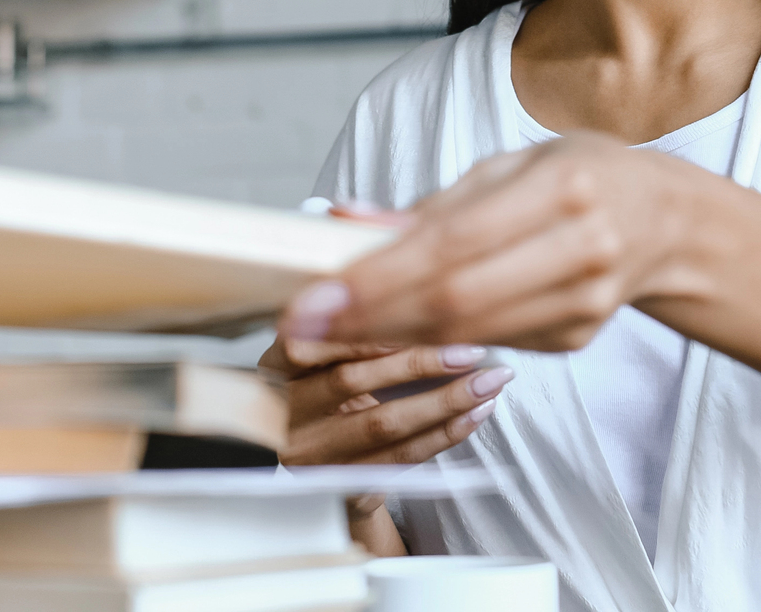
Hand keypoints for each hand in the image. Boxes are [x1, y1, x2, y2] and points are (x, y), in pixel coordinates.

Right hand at [257, 336, 514, 469]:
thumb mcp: (321, 356)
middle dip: (418, 361)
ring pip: (382, 423)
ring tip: (487, 381)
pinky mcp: (342, 488)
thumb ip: (353, 321)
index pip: (309, 343)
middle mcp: (283, 415)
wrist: (322, 472)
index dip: (364, 330)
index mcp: (273, 370)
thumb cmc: (330, 396)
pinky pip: (400, 460)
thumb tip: (408, 273)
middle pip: (350, 381)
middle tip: (471, 347)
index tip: (420, 312)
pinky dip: (443, 435)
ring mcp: (310, 456)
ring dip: (443, 400)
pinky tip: (474, 414)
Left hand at [280, 132, 697, 350]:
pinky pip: (492, 343)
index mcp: (562, 187)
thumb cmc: (581, 176)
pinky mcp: (577, 337)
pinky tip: (393, 329)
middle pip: (458, 300)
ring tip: (333, 329)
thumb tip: (346, 220)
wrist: (666, 221)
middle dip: (372, 316)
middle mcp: (580, 248)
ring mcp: (584, 302)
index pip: (453, 243)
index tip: (318, 291)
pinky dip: (435, 340)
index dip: (380, 275)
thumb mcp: (512, 165)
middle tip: (307, 323)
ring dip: (392, 335)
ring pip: (469, 333)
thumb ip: (433, 203)